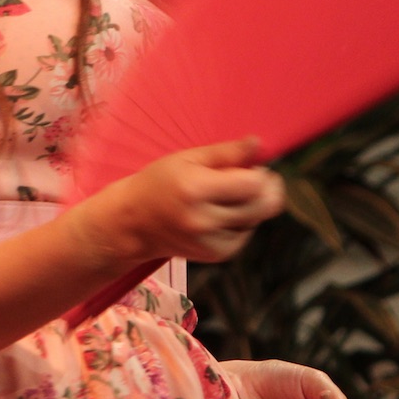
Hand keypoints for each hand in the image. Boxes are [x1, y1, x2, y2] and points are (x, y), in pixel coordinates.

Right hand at [93, 137, 285, 266]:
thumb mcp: (186, 158)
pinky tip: (220, 215)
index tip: (252, 167)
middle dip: (264, 190)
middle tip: (249, 179)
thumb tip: (258, 144)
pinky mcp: (217, 254)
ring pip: (257, 220)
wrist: (133, 222)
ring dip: (251, 207)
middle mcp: (205, 219)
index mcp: (195, 189)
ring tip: (224, 199)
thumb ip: (225, 152)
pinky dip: (241, 223)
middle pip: (264, 205)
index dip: (261, 173)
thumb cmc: (158, 182)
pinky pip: (246, 234)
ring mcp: (212, 241)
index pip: (254, 184)